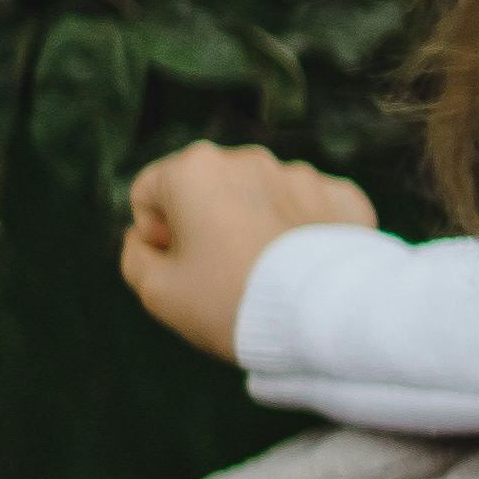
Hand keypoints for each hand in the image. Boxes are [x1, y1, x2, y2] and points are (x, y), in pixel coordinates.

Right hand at [119, 142, 374, 359]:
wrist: (325, 319)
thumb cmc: (230, 301)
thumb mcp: (156, 291)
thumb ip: (135, 256)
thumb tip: (144, 240)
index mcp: (194, 169)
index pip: (149, 194)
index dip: (153, 235)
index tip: (179, 266)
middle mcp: (249, 160)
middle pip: (207, 191)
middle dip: (205, 226)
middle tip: (220, 274)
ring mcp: (301, 175)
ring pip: (260, 199)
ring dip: (254, 226)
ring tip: (265, 274)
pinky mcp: (343, 197)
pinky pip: (309, 210)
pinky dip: (301, 233)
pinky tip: (303, 269)